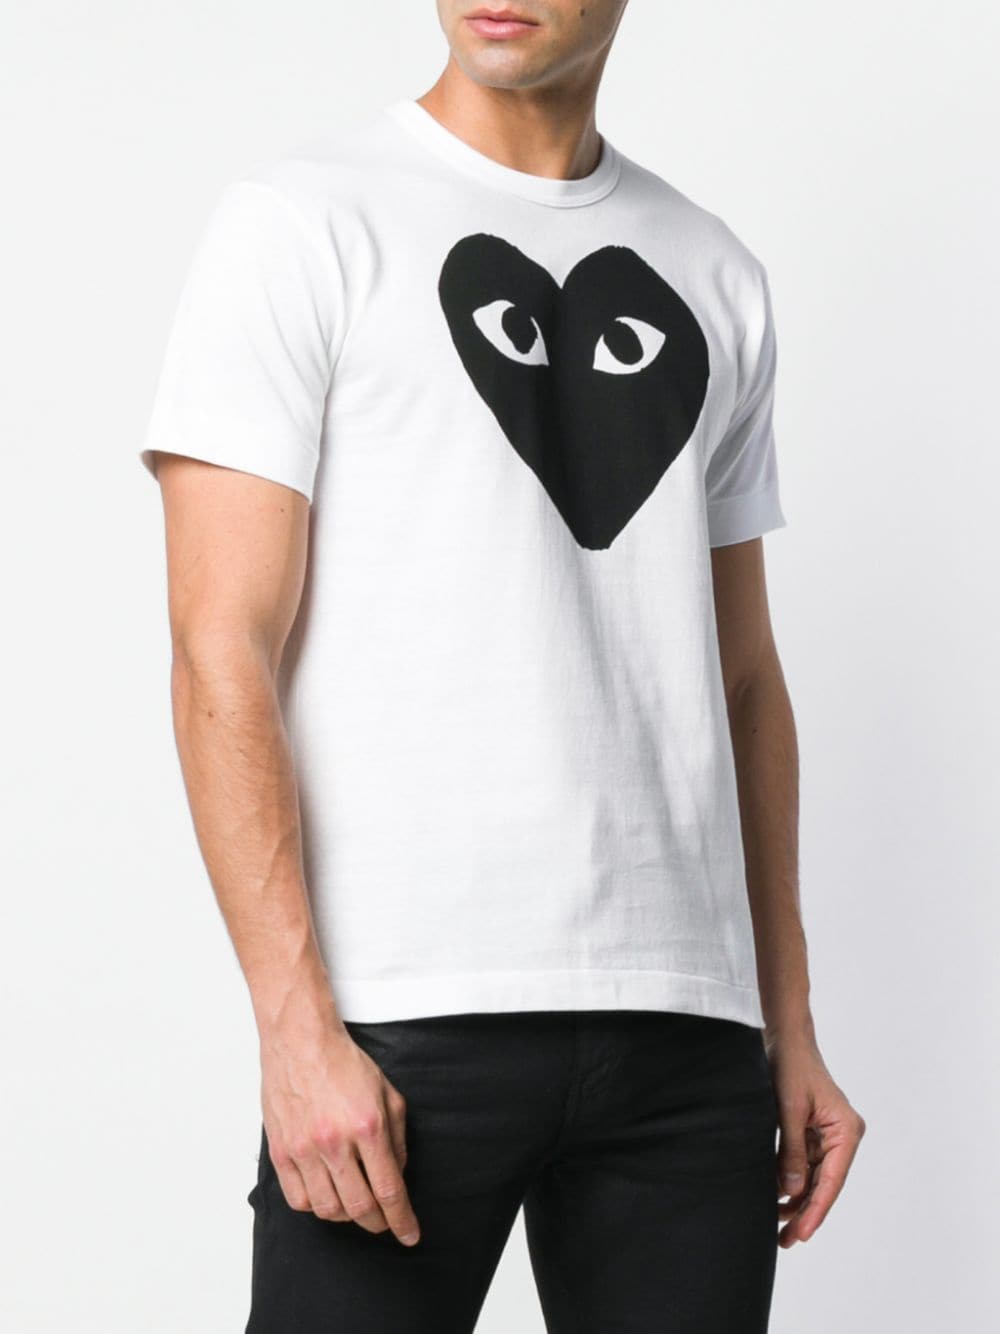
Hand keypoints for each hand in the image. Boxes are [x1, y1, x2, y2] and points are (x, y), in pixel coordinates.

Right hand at [258, 1013, 419, 1246]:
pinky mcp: (281, 1151)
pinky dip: (316, 1207)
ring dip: (347, 1216)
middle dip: (378, 1222)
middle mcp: (335, 1142)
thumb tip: (397, 1176)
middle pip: (360, 1208)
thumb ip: (397, 1138)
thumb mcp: (387, 1093)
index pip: (389, 1190)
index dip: (402, 1220)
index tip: (410, 1235)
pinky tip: (327, 1195)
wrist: (300, 1041)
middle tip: (385, 1221)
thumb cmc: (343, 1063)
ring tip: (355, 1204)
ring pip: (328, 1210)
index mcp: (367, 1126)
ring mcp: (304, 1149)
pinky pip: (298, 1199)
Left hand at [765, 1032, 865, 1247]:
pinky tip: (776, 1198)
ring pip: (814, 1178)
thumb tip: (791, 1191)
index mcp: (846, 1130)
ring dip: (797, 1200)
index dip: (816, 1210)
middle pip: (824, 1184)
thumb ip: (792, 1151)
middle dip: (804, 1211)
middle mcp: (842, 1136)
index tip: (801, 1234)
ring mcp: (828, 1135)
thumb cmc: (790, 1065)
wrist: (785, 1037)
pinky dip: (791, 1180)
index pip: (832, 1180)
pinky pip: (804, 1164)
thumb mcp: (788, 1110)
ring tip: (777, 1227)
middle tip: (784, 1240)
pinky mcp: (813, 1132)